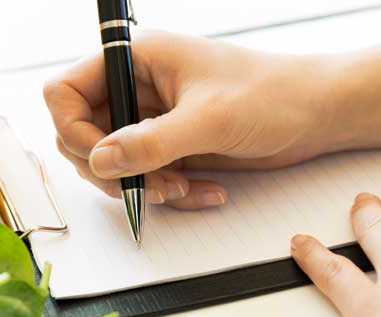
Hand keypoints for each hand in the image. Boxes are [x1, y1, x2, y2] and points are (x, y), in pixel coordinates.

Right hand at [43, 30, 336, 208]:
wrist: (315, 115)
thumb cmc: (272, 94)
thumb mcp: (209, 118)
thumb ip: (150, 142)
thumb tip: (99, 161)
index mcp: (135, 59)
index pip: (65, 93)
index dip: (73, 131)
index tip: (103, 159)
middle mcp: (134, 88)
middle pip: (81, 136)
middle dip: (113, 169)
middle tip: (152, 183)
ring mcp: (149, 120)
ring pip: (111, 165)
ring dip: (141, 186)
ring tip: (183, 187)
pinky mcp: (167, 147)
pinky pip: (144, 179)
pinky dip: (167, 193)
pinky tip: (203, 189)